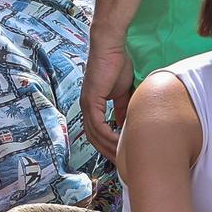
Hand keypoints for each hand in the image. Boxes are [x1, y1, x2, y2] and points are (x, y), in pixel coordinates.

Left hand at [82, 34, 134, 158]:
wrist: (110, 48)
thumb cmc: (116, 65)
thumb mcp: (123, 92)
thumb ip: (123, 108)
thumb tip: (126, 123)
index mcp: (92, 107)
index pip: (98, 133)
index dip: (108, 145)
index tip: (122, 153)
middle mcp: (86, 109)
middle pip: (94, 139)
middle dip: (108, 152)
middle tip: (123, 162)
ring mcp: (86, 106)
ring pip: (95, 136)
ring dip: (109, 147)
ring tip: (123, 155)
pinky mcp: (90, 102)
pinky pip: (98, 126)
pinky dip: (108, 136)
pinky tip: (120, 141)